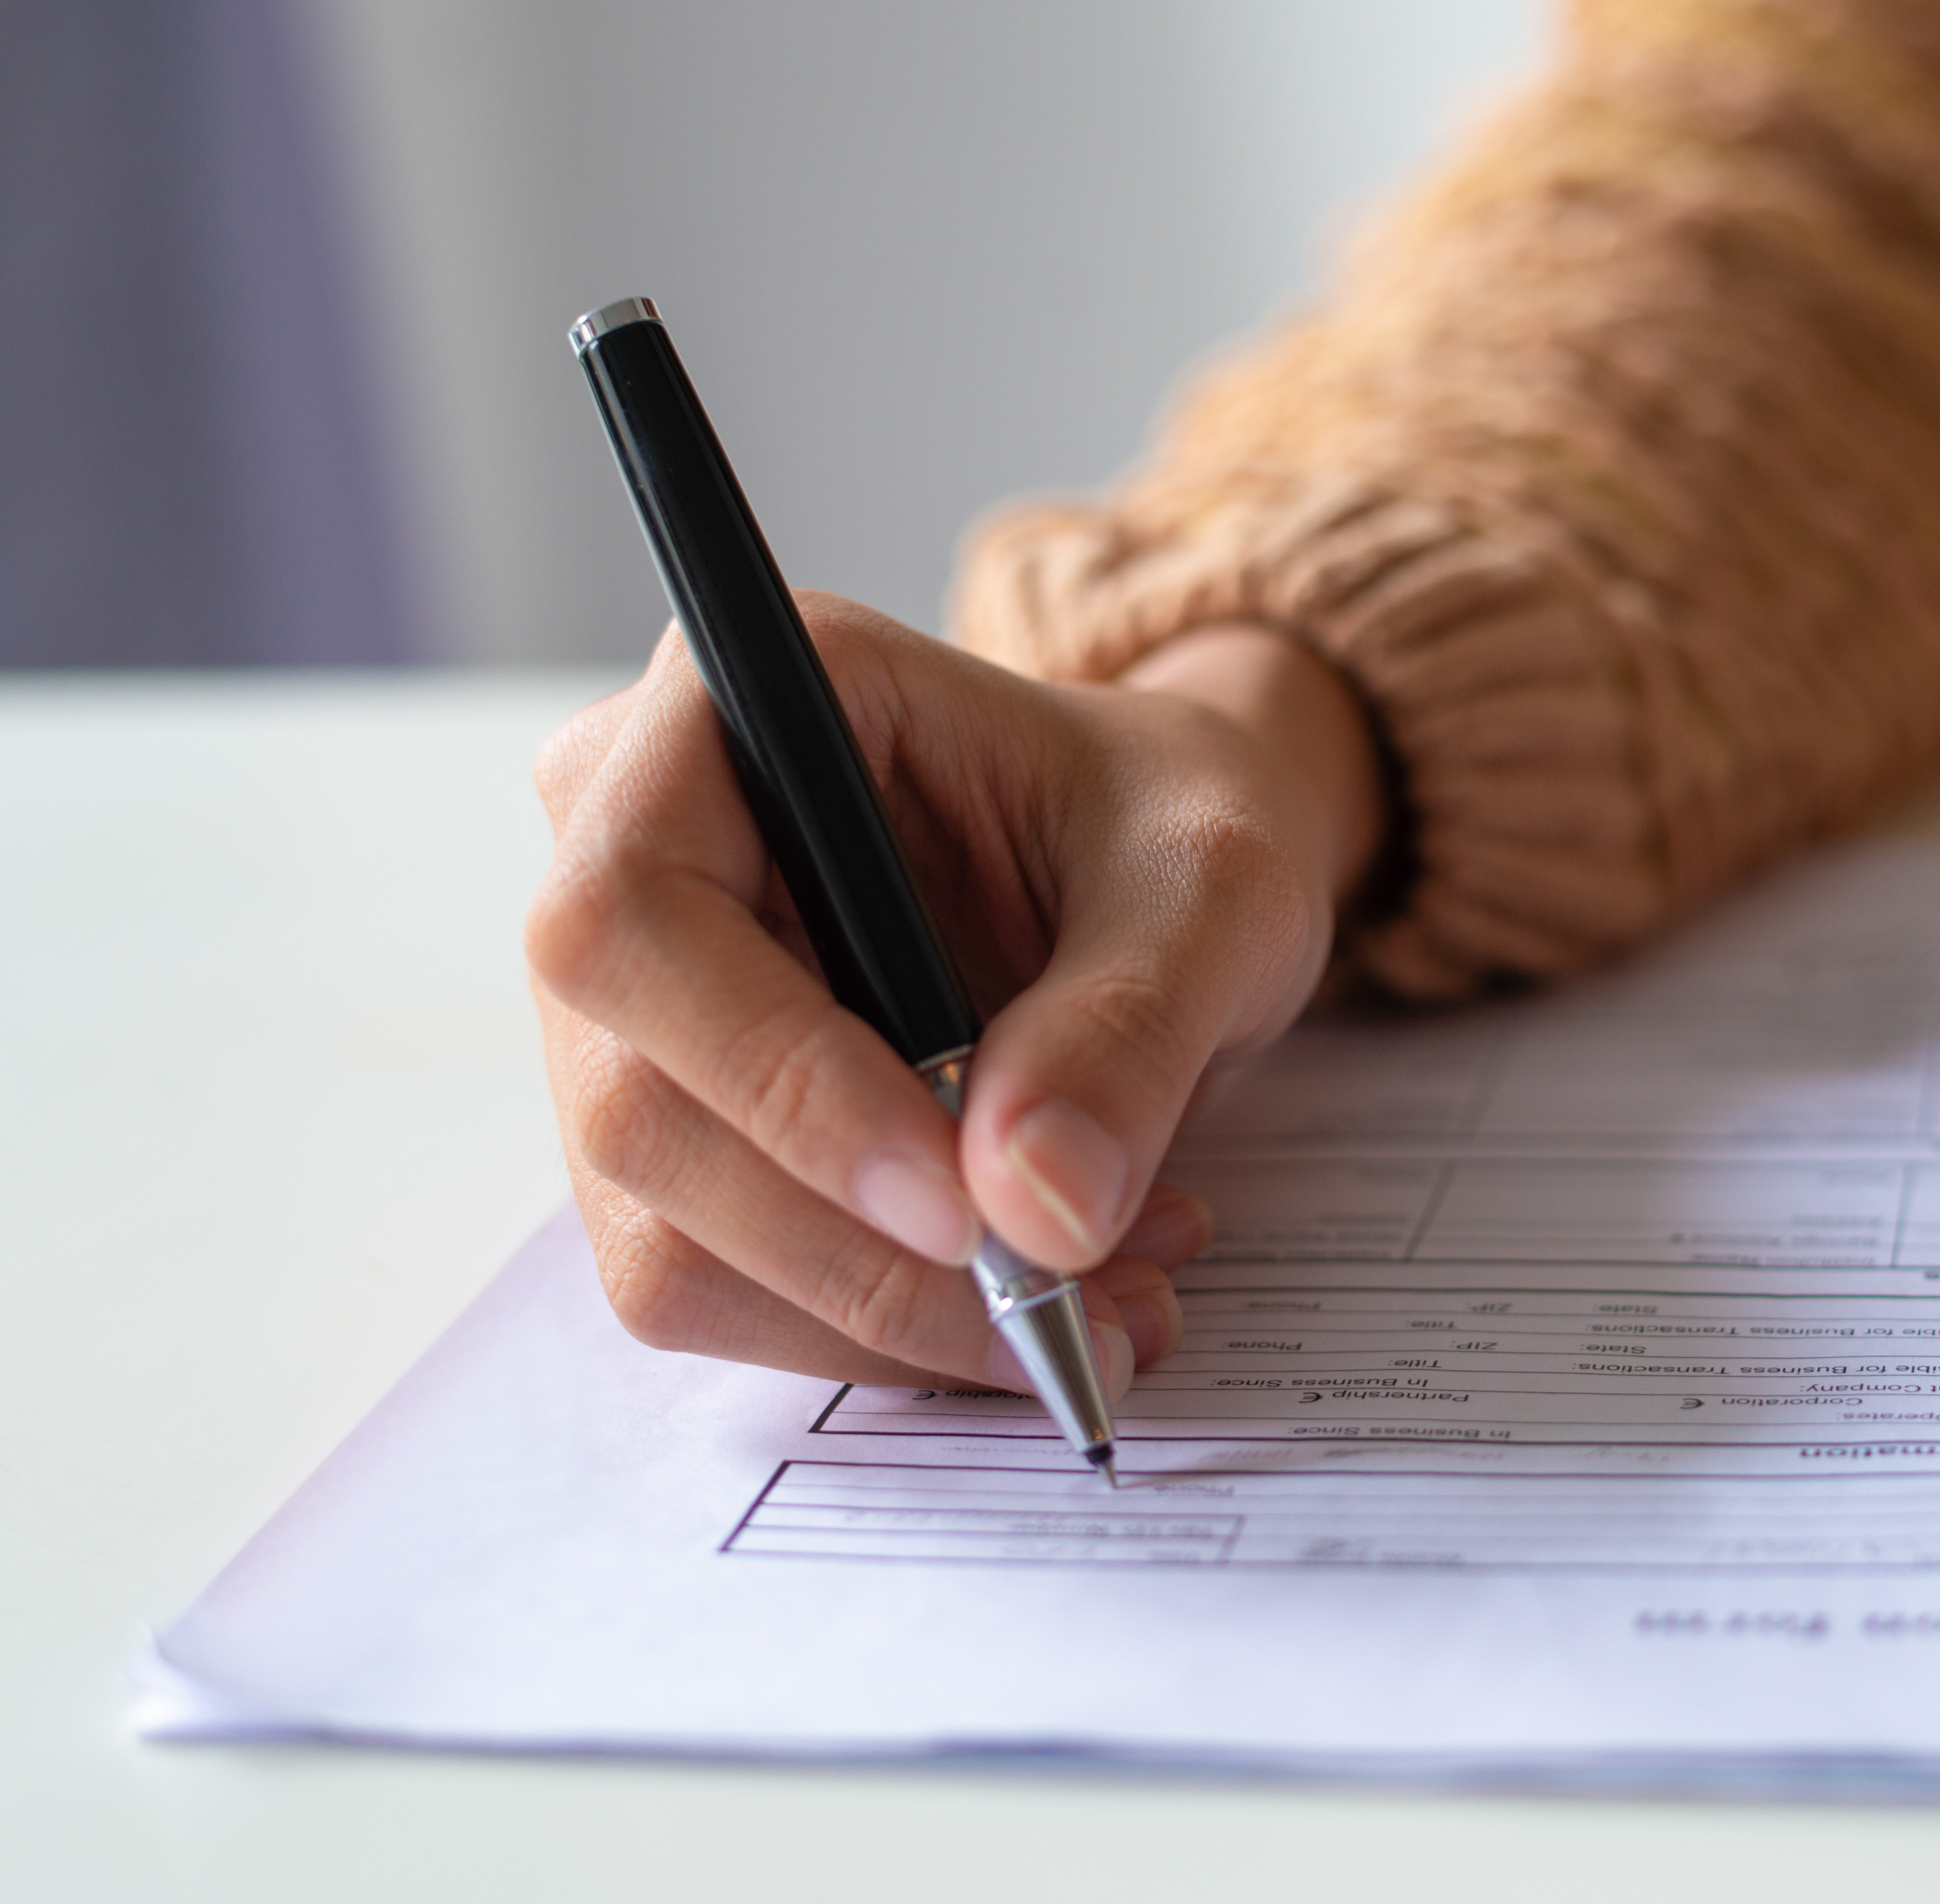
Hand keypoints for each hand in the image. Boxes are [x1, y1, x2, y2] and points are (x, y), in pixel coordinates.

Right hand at [526, 603, 1383, 1397]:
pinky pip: (720, 1290)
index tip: (960, 1207)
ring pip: (670, 1238)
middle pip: (640, 1111)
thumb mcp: (1215, 886)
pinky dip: (882, 1332)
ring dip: (886, 1316)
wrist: (1171, 875)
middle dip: (862, 1250)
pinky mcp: (678, 1134)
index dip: (775, 1080)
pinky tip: (1040, 1295)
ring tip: (1101, 1298)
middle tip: (1073, 1294)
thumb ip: (1132, 1023)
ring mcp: (632, 1009)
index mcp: (730, 705)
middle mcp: (625, 847)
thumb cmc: (1171, 828)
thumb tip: (1034, 1209)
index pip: (632, 916)